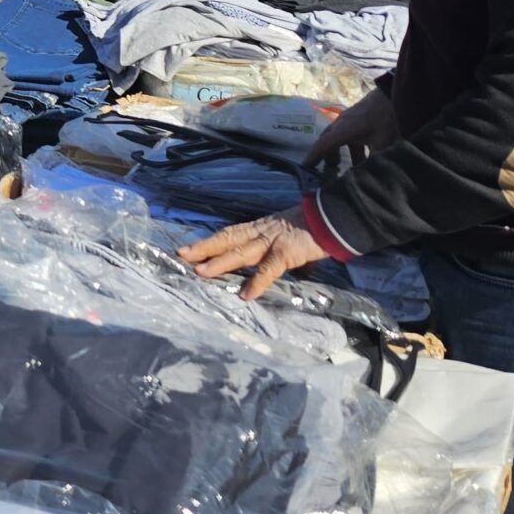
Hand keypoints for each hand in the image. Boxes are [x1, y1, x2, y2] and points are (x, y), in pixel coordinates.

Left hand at [179, 207, 328, 300]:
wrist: (331, 219)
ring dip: (219, 262)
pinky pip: (269, 269)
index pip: (229, 234)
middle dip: (204, 248)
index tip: (188, 248)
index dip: (209, 241)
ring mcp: (272, 241)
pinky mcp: (287, 252)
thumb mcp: (285, 236)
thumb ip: (273, 252)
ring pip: (241, 251)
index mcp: (259, 228)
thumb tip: (268, 269)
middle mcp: (260, 232)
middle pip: (227, 238)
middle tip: (181, 255)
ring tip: (200, 272)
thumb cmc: (310, 229)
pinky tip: (246, 294)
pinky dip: (257, 281)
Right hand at [307, 89, 398, 165]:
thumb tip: (371, 178)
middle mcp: (340, 124)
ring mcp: (347, 119)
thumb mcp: (383, 143)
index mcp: (343, 130)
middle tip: (329, 170)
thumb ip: (375, 161)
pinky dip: (347, 146)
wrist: (393, 94)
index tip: (306, 168)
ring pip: (336, 137)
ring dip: (338, 151)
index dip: (313, 157)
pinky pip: (345, 133)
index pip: (322, 145)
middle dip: (325, 155)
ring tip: (345, 165)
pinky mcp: (355, 117)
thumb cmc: (386, 118)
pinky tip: (361, 154)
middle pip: (326, 140)